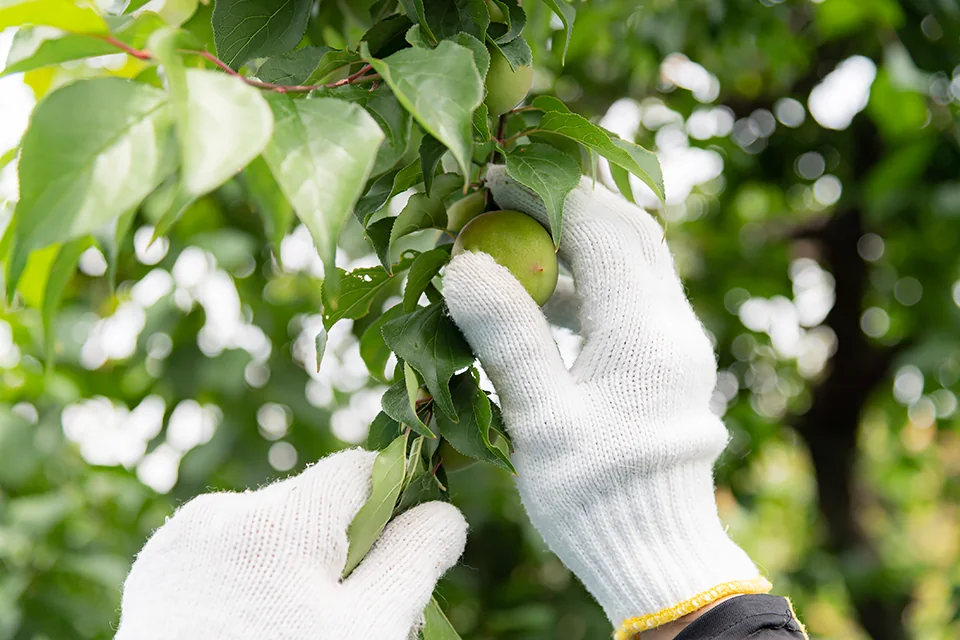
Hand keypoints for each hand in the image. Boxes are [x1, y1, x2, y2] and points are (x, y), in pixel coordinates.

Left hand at [116, 449, 465, 639]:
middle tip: (344, 617)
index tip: (397, 558)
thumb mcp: (368, 630)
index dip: (393, 507)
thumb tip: (443, 514)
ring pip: (271, 529)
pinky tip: (250, 626)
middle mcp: (221, 512)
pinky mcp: (158, 568)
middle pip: (314, 502)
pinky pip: (228, 550)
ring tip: (290, 627)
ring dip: (295, 563)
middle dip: (342, 547)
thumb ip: (414, 558)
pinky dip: (251, 577)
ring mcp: (181, 540)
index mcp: (278, 519)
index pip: (360, 470)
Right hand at [444, 167, 769, 638]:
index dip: (542, 193)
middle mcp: (672, 323)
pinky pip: (632, 293)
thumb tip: (464, 265)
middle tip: (504, 197)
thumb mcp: (542, 421)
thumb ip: (508, 339)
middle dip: (567, 201)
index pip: (598, 226)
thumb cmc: (596, 494)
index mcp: (644, 330)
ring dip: (579, 239)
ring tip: (515, 243)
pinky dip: (589, 279)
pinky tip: (543, 300)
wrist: (656, 550)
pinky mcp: (668, 359)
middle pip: (628, 228)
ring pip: (635, 258)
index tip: (489, 178)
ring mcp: (676, 340)